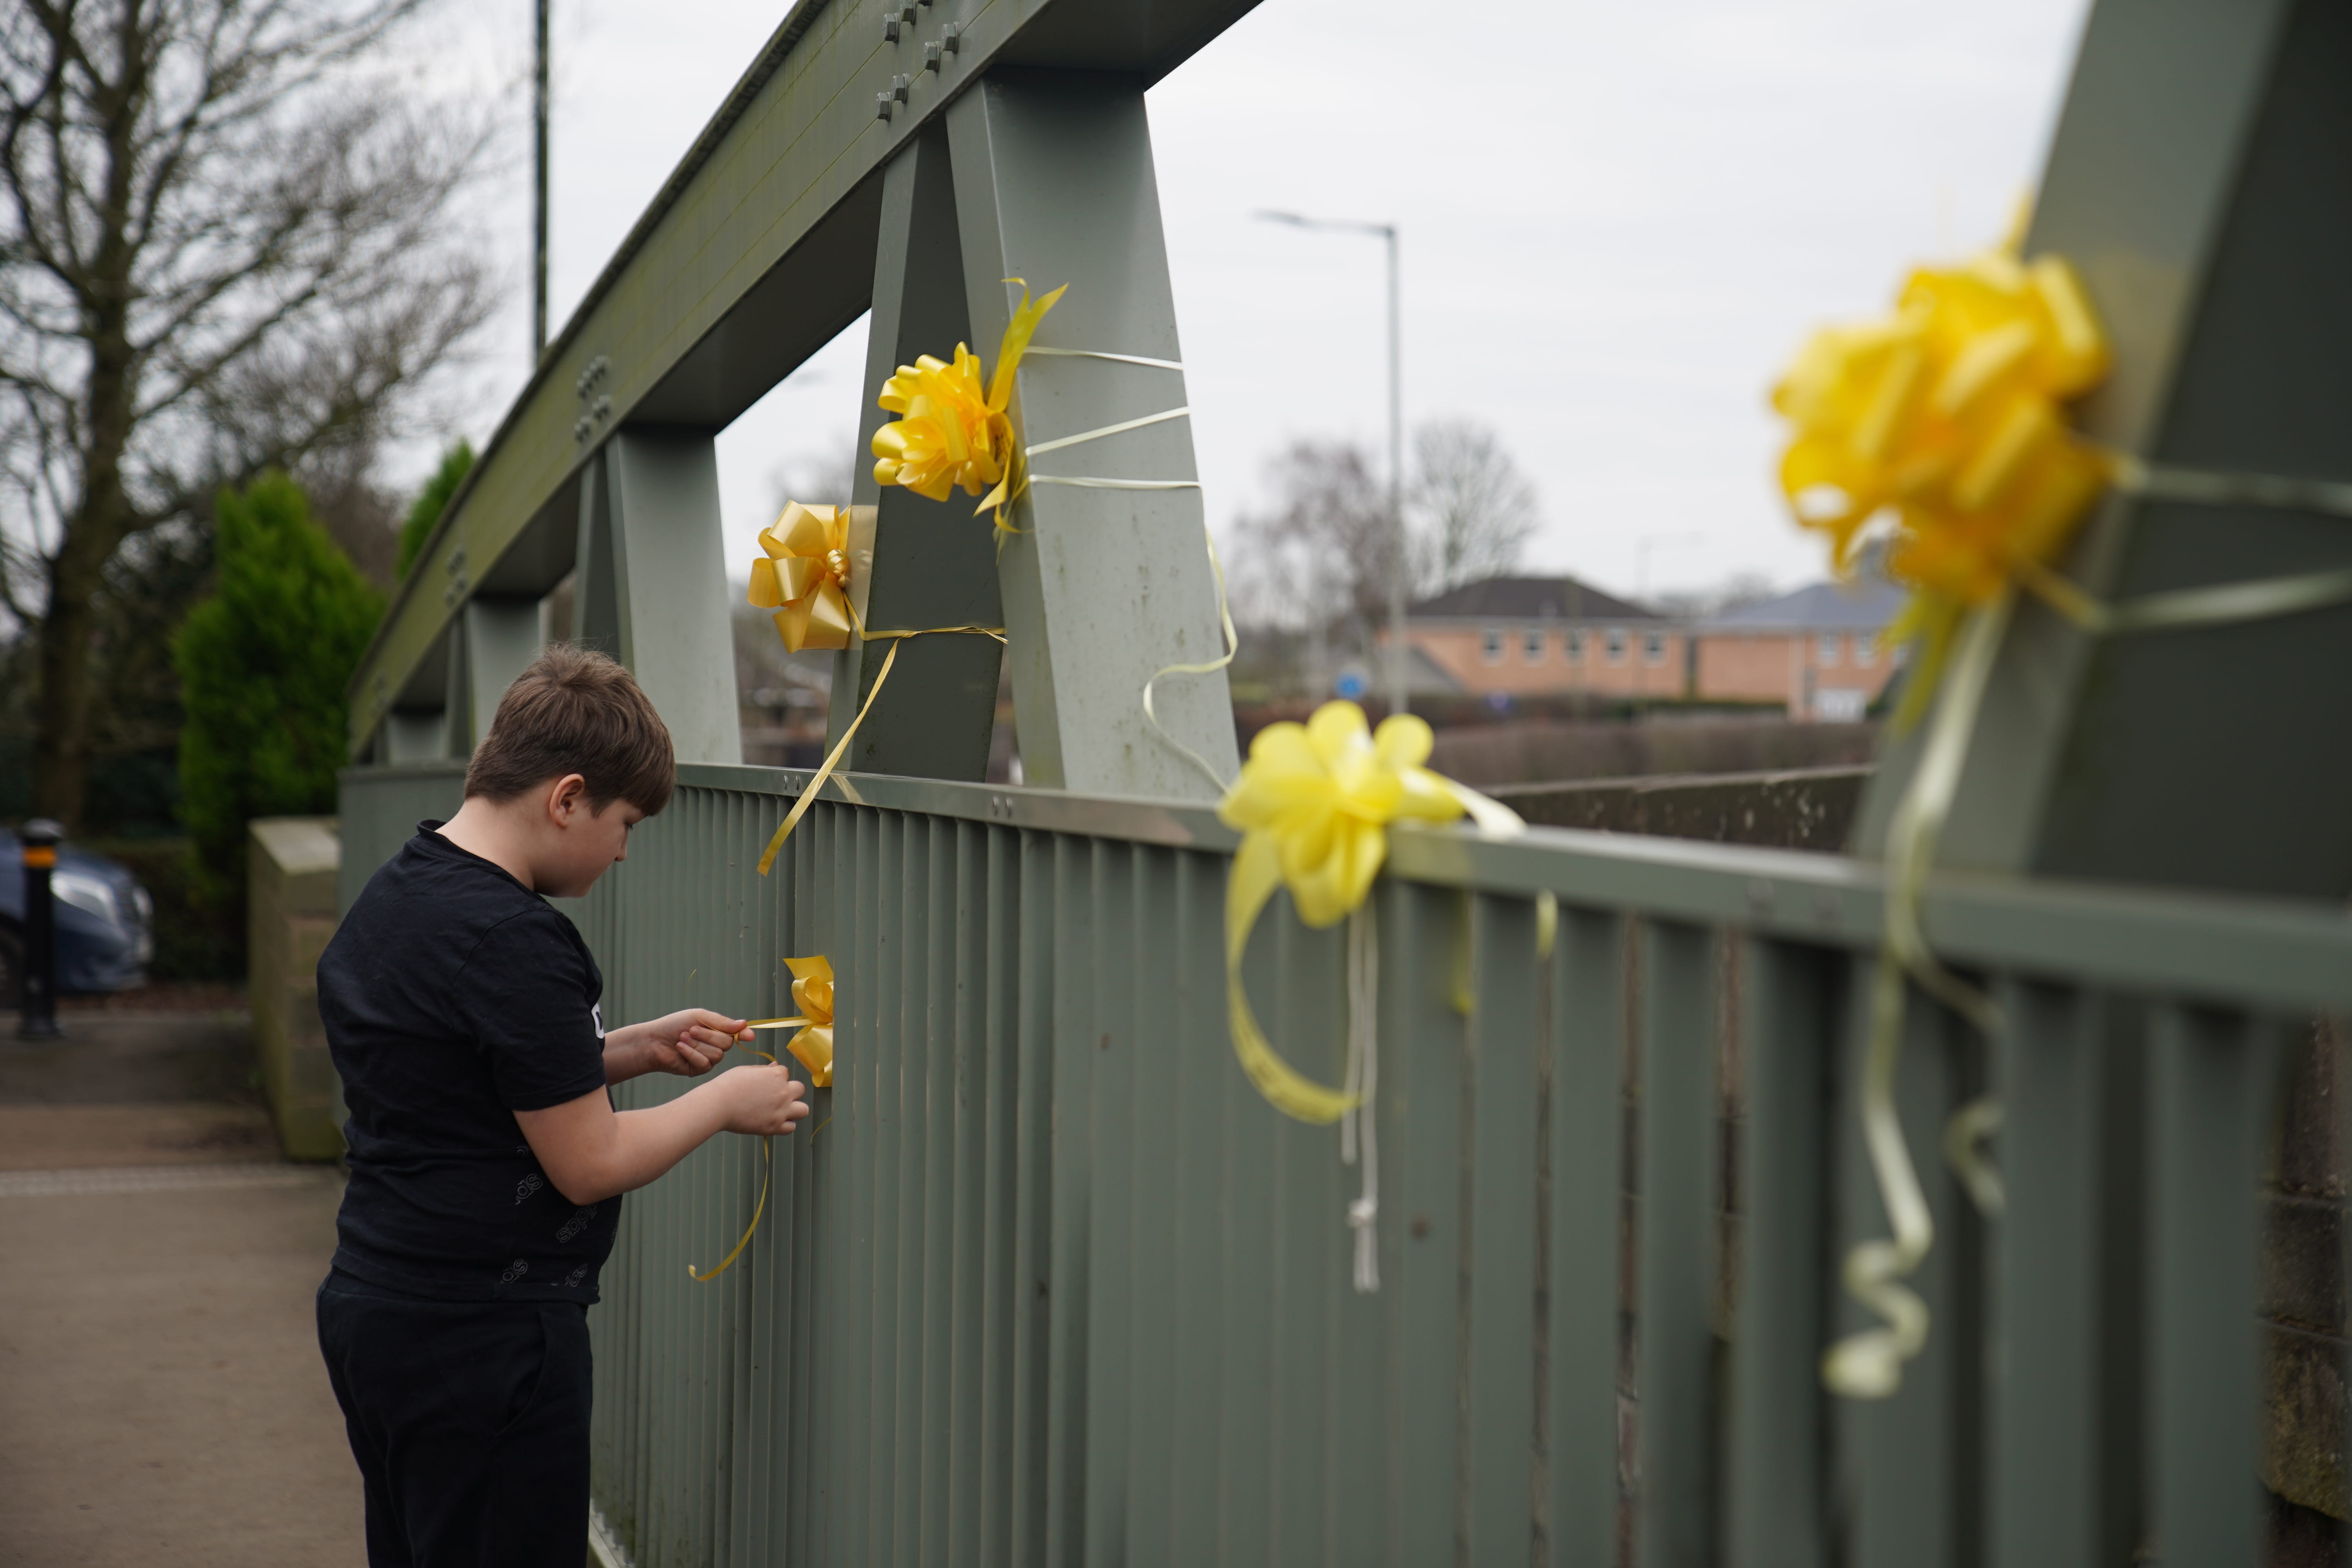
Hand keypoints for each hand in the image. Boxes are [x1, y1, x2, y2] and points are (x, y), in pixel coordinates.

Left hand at [630, 1009, 749, 1076]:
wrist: (653, 1040)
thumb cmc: (673, 1025)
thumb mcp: (698, 1017)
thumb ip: (721, 1022)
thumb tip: (744, 1024)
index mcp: (717, 1030)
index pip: (737, 1034)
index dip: (744, 1034)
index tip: (749, 1035)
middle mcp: (715, 1046)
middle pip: (727, 1044)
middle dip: (708, 1035)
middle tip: (691, 1030)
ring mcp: (708, 1059)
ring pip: (717, 1055)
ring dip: (697, 1045)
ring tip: (682, 1039)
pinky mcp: (698, 1070)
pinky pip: (704, 1064)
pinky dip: (691, 1054)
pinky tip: (679, 1048)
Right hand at [720, 1063, 810, 1136]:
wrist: (718, 1104)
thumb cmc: (728, 1085)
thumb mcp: (746, 1070)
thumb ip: (764, 1070)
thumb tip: (776, 1066)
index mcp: (776, 1075)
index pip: (785, 1073)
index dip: (776, 1077)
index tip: (765, 1083)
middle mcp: (783, 1092)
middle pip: (800, 1089)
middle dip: (790, 1091)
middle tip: (776, 1096)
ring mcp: (781, 1110)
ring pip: (803, 1110)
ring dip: (795, 1109)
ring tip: (782, 1110)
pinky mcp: (774, 1127)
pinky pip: (791, 1127)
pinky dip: (785, 1125)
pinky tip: (775, 1121)